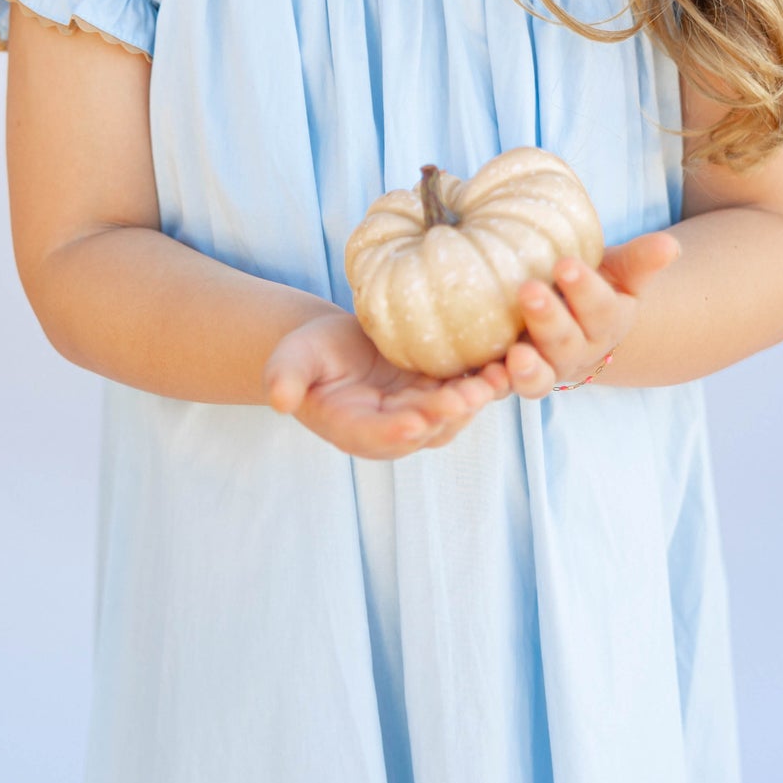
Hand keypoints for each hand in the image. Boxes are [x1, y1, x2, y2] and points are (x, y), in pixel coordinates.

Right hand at [263, 310, 514, 458]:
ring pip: (451, 417)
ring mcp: (419, 414)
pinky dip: (485, 382)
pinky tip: (504, 362)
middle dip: (444, 415)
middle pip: (422, 429)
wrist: (336, 346)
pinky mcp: (440, 394)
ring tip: (492, 380)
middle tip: (464, 397)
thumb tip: (278, 400)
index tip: (413, 422)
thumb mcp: (291, 361)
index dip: (395, 432)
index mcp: (352, 429)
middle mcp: (391, 431)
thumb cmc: (308, 354)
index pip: (375, 436)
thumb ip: (284, 379)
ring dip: (472, 402)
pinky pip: (466, 394)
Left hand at [499, 230, 681, 396]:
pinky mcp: (511, 380)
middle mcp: (577, 353)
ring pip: (539, 378)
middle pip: (566, 343)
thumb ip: (641, 261)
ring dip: (527, 370)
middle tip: (529, 290)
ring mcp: (545, 371)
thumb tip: (670, 246)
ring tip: (515, 356)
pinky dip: (493, 387)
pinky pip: (502, 390)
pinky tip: (481, 377)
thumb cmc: (589, 287)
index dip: (584, 289)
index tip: (566, 263)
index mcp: (606, 323)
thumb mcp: (619, 272)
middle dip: (549, 319)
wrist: (571, 321)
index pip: (599, 308)